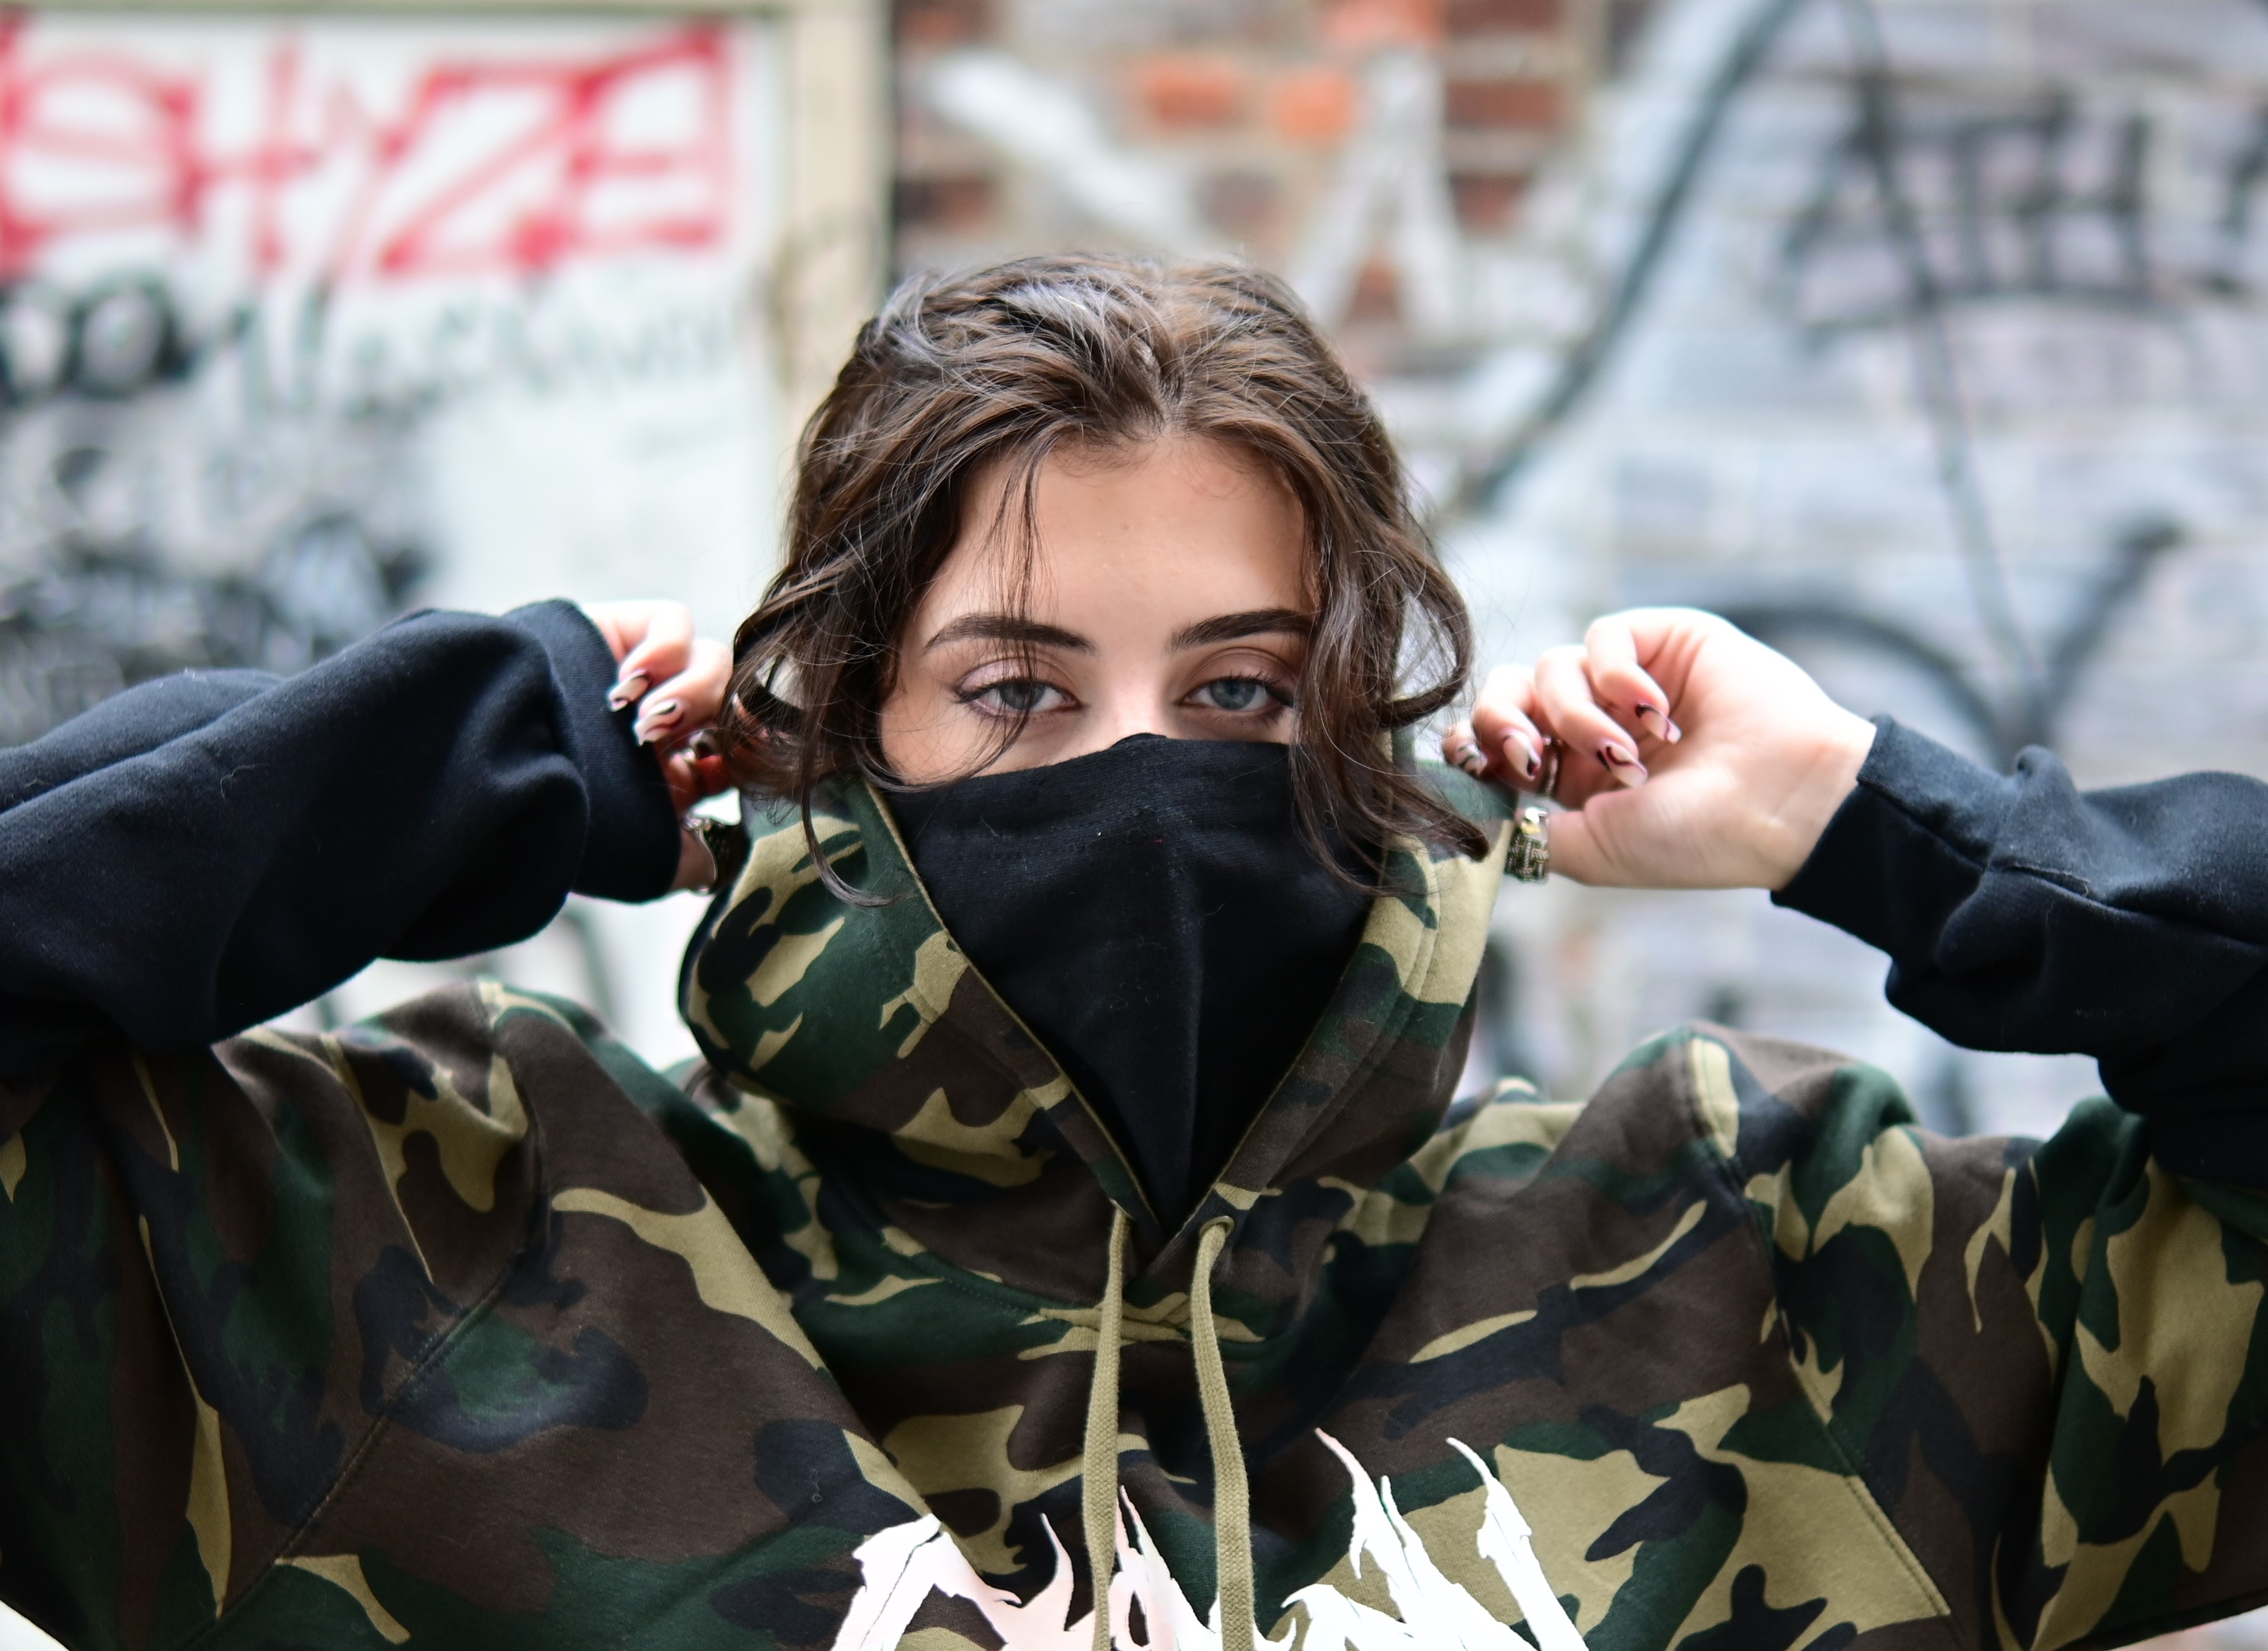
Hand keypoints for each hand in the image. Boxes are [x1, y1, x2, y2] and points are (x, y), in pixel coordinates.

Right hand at [583, 601, 733, 891]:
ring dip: (693, 693)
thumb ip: (685, 862)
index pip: (731, 752)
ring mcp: (637, 674)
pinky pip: (673, 620)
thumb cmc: (562, 819)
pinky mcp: (614, 628)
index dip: (745, 755)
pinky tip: (634, 680)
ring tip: (648, 723)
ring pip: (711, 661)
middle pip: (728, 703)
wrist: (497, 768)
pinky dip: (667, 648)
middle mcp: (653, 724)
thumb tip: (713, 864)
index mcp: (663, 775)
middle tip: (686, 747)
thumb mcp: (638, 860)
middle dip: (719, 724)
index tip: (742, 767)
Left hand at [1444, 608, 1875, 889]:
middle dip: (1502, 722)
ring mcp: (1627, 680)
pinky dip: (1617, 674)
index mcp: (1572, 775)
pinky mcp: (1662, 640)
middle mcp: (1594, 724)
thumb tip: (1470, 809)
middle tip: (1529, 758)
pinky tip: (1655, 714)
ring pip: (1551, 666)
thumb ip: (1527, 833)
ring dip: (1577, 715)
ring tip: (1631, 756)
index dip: (1473, 743)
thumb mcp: (1595, 851)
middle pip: (1507, 691)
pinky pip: (1601, 636)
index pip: (1494, 739)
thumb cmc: (1696, 838)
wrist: (1781, 803)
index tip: (1477, 764)